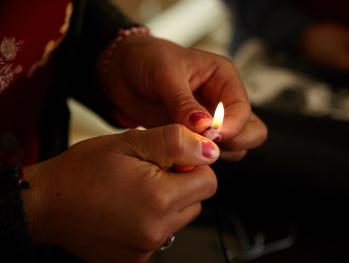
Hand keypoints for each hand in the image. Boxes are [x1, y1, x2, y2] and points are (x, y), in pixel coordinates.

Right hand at [22, 125, 218, 261]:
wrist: (45, 204)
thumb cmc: (82, 171)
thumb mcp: (131, 142)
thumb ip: (176, 143)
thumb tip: (210, 151)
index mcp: (159, 199)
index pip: (209, 182)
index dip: (192, 165)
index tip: (168, 160)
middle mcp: (157, 231)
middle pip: (197, 201)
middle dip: (181, 183)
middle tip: (148, 173)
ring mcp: (146, 250)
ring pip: (181, 218)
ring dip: (167, 202)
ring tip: (135, 190)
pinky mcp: (135, 261)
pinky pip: (162, 235)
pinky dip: (153, 220)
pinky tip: (127, 209)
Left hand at [102, 35, 266, 159]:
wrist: (121, 73)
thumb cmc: (146, 60)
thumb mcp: (164, 74)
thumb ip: (184, 102)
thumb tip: (204, 127)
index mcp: (223, 78)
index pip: (241, 110)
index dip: (230, 127)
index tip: (209, 136)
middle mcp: (222, 100)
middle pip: (250, 131)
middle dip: (232, 142)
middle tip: (203, 144)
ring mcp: (210, 121)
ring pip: (234, 146)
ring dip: (214, 152)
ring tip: (186, 147)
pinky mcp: (194, 135)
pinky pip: (208, 153)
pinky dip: (198, 159)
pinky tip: (179, 154)